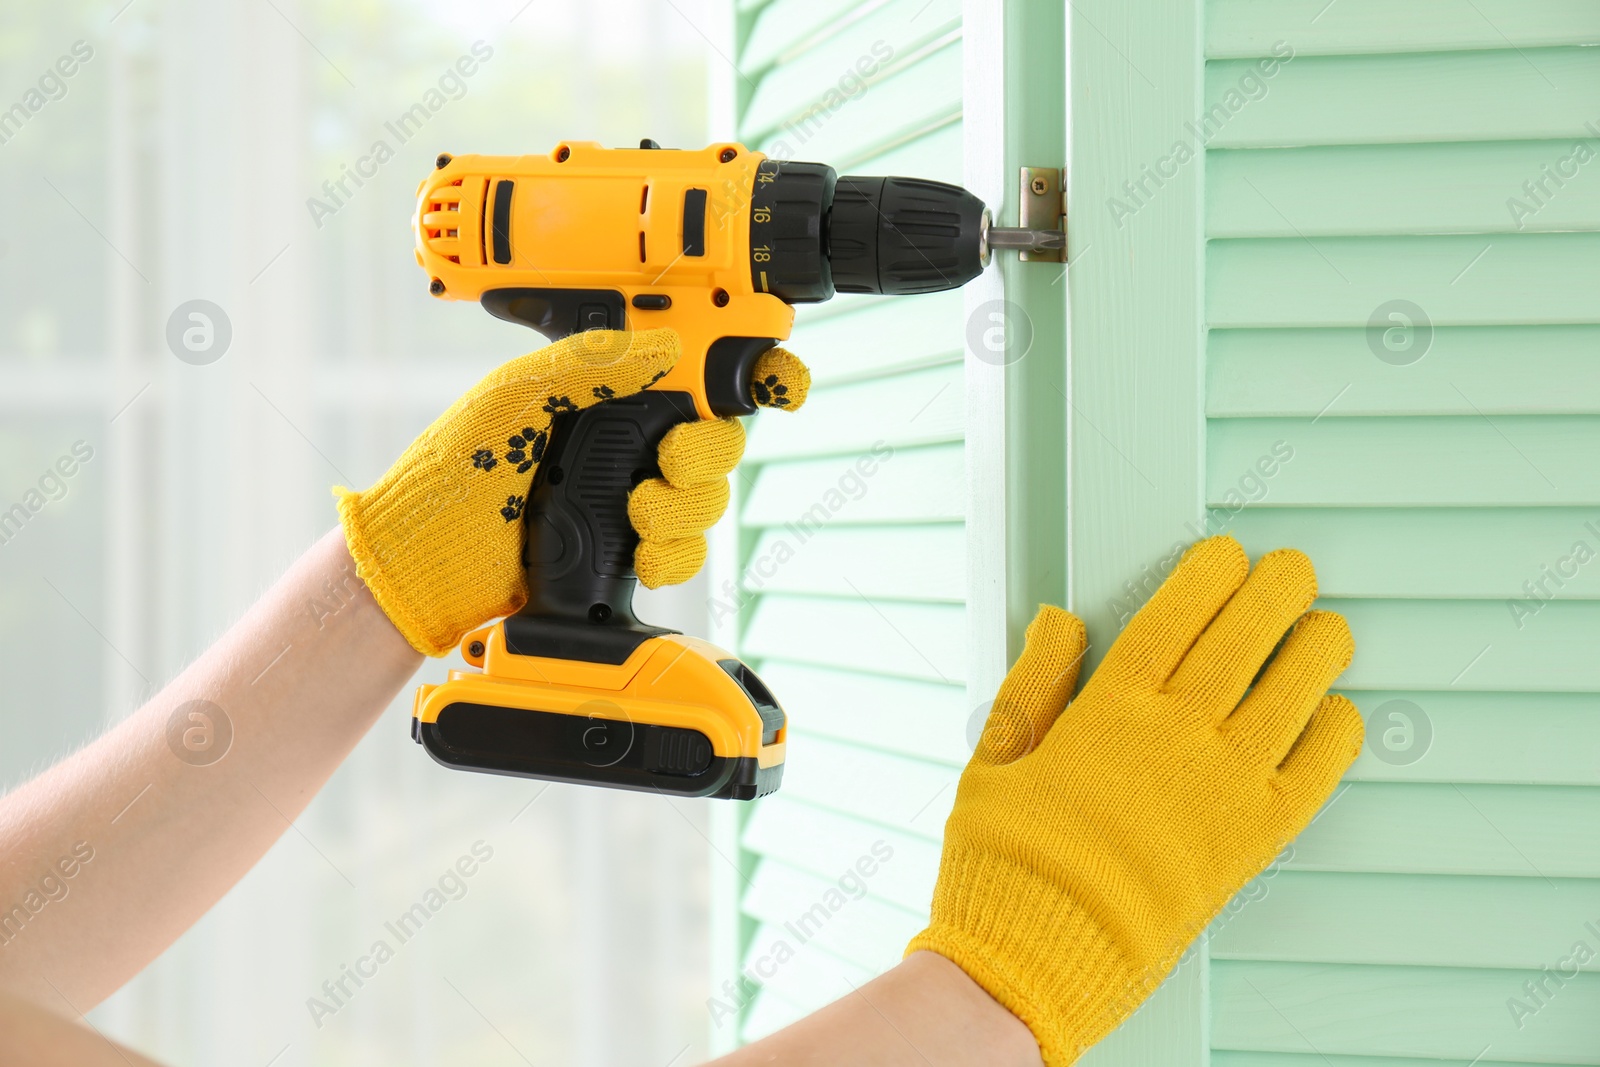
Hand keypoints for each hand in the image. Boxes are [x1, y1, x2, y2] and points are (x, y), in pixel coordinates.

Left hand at [335, 330, 808, 654]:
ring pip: (707, 497)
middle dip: (708, 451)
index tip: (779, 382)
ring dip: (686, 507)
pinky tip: (642, 556)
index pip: (688, 371)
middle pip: (716, 437)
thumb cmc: (455, 470)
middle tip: (671, 462)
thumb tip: (667, 344)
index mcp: (603, 393)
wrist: (428, 562)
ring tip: (637, 513)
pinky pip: (685, 553)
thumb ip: (592, 364)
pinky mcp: (627, 552)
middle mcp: (623, 441)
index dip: (744, 372)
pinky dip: (674, 556)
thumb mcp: (517, 395)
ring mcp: (628, 497)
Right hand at [908, 536, 1360, 1064]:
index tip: (1226, 554)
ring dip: (1317, 653)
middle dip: (1276, 594)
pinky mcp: (1250, 841)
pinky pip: (1312, 774)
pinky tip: (1338, 712)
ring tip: (1330, 628)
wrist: (1039, 957)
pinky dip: (1334, 737)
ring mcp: (1219, 787)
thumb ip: (1031, 685)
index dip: (1208, 576)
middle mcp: (1174, 737)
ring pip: (1292, 695)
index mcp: (1109, 711)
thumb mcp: (994, 761)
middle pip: (1244, 640)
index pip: (1175, 616)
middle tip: (1294, 571)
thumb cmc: (1009, 865)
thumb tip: (1058, 624)